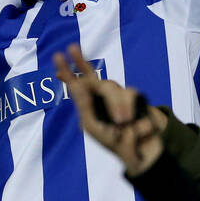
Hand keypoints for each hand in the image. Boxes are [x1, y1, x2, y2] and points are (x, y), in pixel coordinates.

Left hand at [54, 44, 164, 176]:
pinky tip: (131, 123)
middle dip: (80, 60)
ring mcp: (120, 96)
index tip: (57, 57)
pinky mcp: (137, 97)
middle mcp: (103, 98)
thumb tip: (75, 84)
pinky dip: (129, 109)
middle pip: (91, 75)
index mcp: (91, 106)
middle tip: (71, 48)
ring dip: (116, 105)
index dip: (67, 72)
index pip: (77, 85)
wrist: (142, 152)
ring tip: (121, 122)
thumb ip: (84, 105)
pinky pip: (130, 93)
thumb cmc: (115, 141)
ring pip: (111, 86)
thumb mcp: (94, 126)